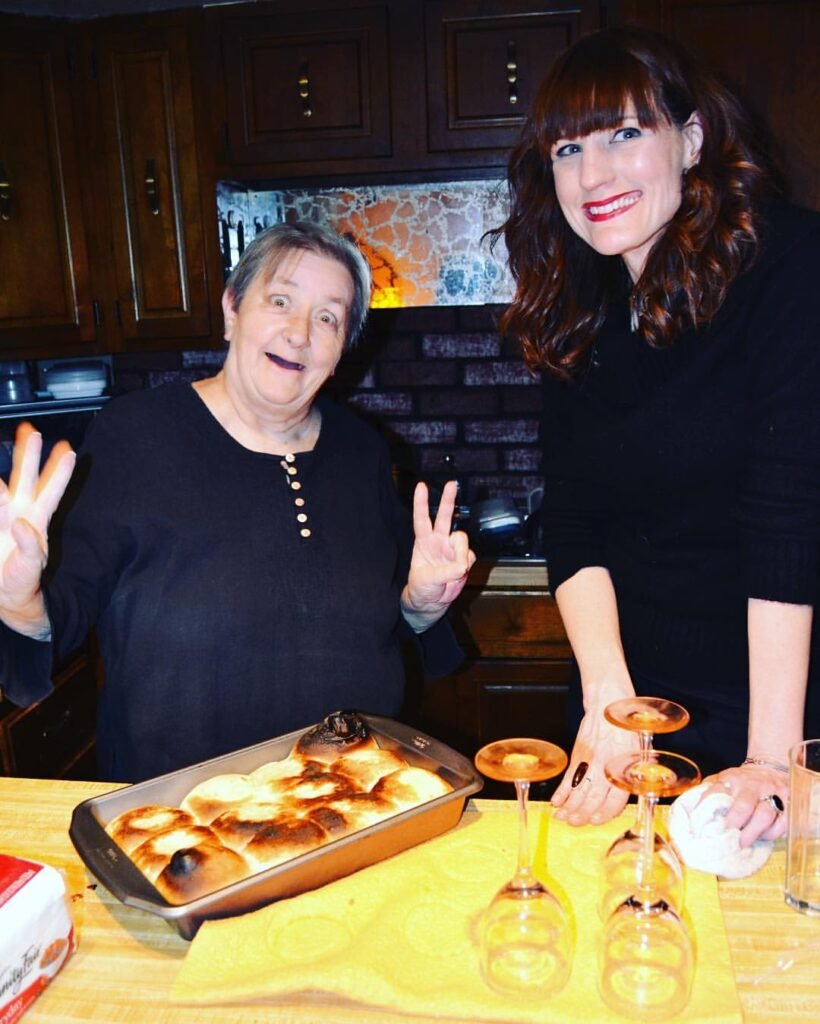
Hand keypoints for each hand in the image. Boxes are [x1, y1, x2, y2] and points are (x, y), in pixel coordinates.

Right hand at [0, 422, 74, 635]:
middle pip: (26, 478)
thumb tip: (21, 524)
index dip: (59, 472)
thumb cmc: (22, 582)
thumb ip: (29, 548)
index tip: (69, 452)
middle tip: (32, 432)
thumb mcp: (30, 567)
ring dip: (6, 469)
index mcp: (36, 521)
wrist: (2, 596)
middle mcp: (20, 512)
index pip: (51, 492)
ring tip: (11, 451)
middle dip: (29, 455)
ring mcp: (1, 515)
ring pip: (3, 485)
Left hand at [401, 481, 475, 630]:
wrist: (431, 602)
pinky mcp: (463, 559)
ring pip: (461, 539)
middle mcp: (438, 541)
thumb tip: (462, 566)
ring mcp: (451, 549)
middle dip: (448, 500)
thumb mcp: (427, 580)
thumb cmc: (422, 587)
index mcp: (423, 542)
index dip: (421, 503)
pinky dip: (467, 563)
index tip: (421, 486)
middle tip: (452, 484)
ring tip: (457, 568)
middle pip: (444, 516)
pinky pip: (470, 555)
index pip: (421, 519)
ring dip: (461, 552)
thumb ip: (445, 571)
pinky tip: (460, 572)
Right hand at [551, 707, 636, 824]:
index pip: (614, 798)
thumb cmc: (625, 725)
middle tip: (575, 823)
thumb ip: (640, 770)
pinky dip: (561, 789)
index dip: (605, 813)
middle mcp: (604, 765)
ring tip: (563, 817)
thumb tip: (643, 787)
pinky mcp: (578, 753)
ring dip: (569, 805)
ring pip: (578, 788)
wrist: (607, 702)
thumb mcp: (640, 748)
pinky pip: (568, 776)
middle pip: (592, 797)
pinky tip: (557, 800)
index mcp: (621, 766)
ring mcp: (589, 760)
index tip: (596, 820)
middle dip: (582, 813)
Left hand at [697, 761, 788, 846]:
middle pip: (742, 807)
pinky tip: (763, 837)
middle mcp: (751, 784)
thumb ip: (707, 792)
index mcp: (730, 779)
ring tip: (743, 843)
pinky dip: (773, 833)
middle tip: (726, 840)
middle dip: (733, 826)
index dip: (707, 811)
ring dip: (753, 832)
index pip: (716, 793)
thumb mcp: (721, 780)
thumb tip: (689, 813)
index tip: (701, 828)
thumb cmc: (740, 782)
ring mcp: (772, 793)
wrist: (768, 770)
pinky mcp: (788, 803)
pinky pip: (782, 822)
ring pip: (764, 815)